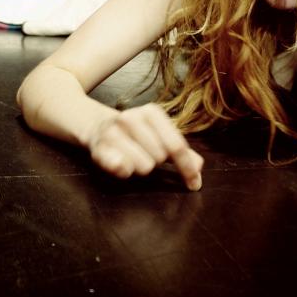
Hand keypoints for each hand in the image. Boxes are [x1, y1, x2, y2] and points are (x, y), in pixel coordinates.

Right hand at [87, 103, 203, 190]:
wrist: (98, 126)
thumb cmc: (136, 134)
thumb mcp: (160, 135)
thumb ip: (181, 151)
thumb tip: (198, 167)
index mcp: (151, 112)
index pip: (176, 145)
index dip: (187, 167)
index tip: (194, 184)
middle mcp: (131, 118)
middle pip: (160, 157)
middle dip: (157, 162)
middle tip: (147, 155)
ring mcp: (113, 132)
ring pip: (144, 166)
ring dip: (141, 167)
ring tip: (133, 157)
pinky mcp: (99, 148)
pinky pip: (121, 168)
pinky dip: (125, 171)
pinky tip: (122, 163)